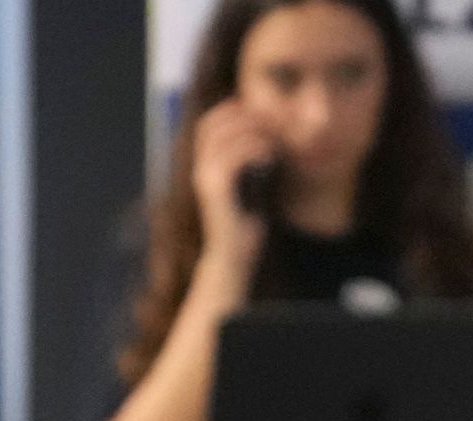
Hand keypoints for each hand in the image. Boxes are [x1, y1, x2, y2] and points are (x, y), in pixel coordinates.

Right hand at [187, 98, 278, 263]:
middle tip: (269, 120)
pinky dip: (253, 148)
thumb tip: (264, 142)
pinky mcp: (216, 190)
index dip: (230, 111)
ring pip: (224, 136)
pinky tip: (270, 154)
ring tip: (274, 136)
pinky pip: (234, 156)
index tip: (259, 114)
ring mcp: (204, 179)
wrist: (233, 258)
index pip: (208, 125)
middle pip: (212, 124)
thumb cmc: (244, 226)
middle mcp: (199, 170)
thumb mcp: (248, 188)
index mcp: (203, 168)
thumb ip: (248, 165)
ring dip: (251, 129)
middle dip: (241, 116)